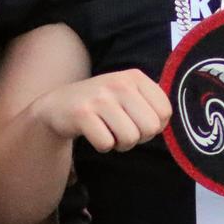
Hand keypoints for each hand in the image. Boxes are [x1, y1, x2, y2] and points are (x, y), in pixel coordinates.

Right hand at [31, 69, 171, 152]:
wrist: (58, 105)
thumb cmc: (102, 104)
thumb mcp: (128, 93)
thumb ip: (150, 103)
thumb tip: (164, 124)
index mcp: (135, 77)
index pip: (165, 111)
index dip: (155, 126)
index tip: (140, 123)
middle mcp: (119, 84)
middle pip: (150, 128)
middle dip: (139, 138)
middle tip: (124, 131)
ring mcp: (100, 98)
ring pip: (130, 138)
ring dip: (121, 144)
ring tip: (110, 133)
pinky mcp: (82, 114)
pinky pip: (106, 144)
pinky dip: (103, 146)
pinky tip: (95, 134)